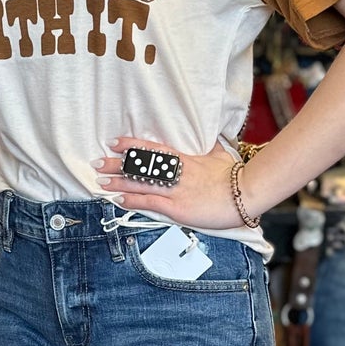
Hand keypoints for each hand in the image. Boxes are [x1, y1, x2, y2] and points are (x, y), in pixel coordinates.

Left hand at [94, 135, 248, 229]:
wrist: (246, 192)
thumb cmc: (235, 175)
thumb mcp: (220, 156)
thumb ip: (209, 148)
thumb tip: (209, 138)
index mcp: (185, 159)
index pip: (152, 149)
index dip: (131, 145)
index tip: (115, 143)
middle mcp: (176, 172)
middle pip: (141, 166)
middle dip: (117, 164)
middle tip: (98, 162)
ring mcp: (176, 190)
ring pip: (141, 183)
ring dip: (119, 182)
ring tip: (101, 181)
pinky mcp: (178, 207)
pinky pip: (151, 203)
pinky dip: (134, 200)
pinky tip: (119, 198)